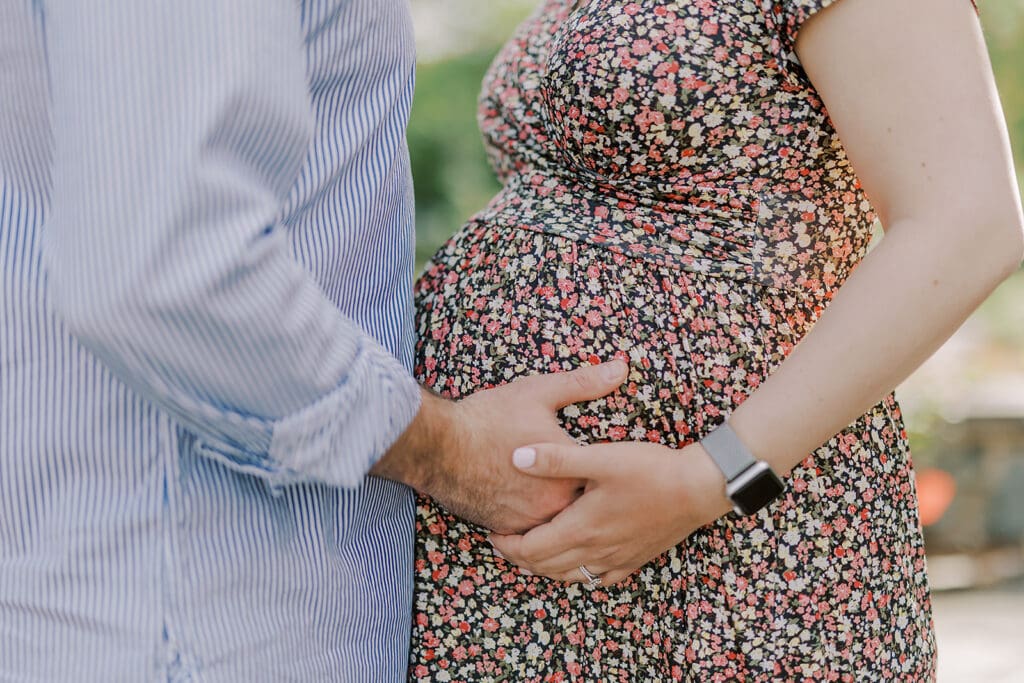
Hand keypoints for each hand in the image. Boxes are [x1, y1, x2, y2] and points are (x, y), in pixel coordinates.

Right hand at [372, 360, 628, 533]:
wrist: (438, 446)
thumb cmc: (490, 417)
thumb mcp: (539, 393)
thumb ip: (584, 383)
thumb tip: (620, 367)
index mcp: (571, 473)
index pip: (602, 478)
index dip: (603, 470)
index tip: (607, 466)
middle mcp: (555, 505)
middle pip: (580, 503)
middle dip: (581, 493)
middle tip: (585, 485)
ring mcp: (529, 521)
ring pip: (555, 519)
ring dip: (556, 508)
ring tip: (555, 493)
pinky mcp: (505, 530)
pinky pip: (528, 529)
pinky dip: (531, 518)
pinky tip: (527, 501)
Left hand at [489, 440, 731, 584]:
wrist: (699, 488)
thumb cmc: (651, 470)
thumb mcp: (600, 458)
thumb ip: (556, 459)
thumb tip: (516, 457)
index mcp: (582, 527)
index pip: (530, 550)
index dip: (506, 545)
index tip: (493, 531)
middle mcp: (596, 550)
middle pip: (545, 567)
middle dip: (519, 558)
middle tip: (504, 542)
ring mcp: (618, 558)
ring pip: (570, 576)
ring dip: (545, 567)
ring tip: (532, 552)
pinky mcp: (636, 558)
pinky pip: (600, 578)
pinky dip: (579, 573)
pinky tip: (579, 562)